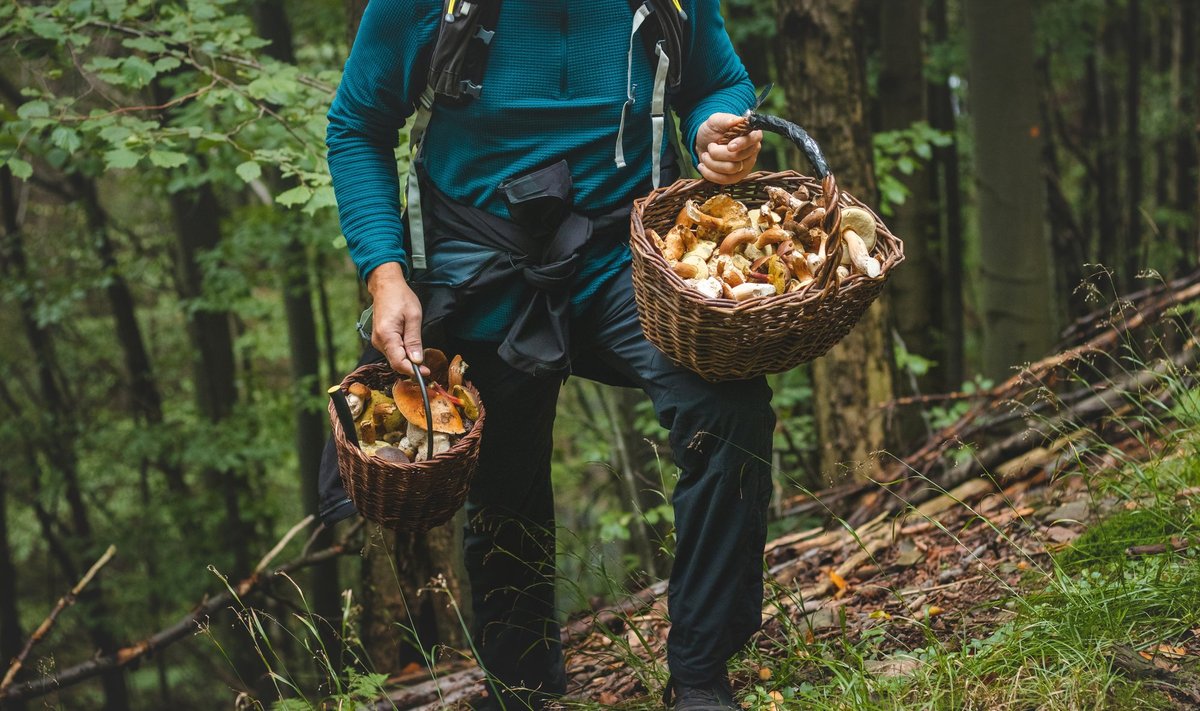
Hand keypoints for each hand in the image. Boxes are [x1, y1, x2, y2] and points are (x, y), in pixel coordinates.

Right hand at [367, 262, 428, 376]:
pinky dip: (403, 353)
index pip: (398, 363)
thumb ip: (414, 340)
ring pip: (394, 358)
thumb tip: (417, 360)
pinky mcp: (380, 338)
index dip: (413, 371)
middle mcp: (379, 341)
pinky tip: (411, 347)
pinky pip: (392, 351)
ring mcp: (377, 340)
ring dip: (407, 360)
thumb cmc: (400, 297)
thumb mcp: (414, 317)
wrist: (386, 286)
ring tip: (420, 353)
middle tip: (427, 367)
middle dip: (411, 367)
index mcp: (387, 336)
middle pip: (395, 363)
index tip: (426, 372)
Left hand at [695, 112, 762, 184]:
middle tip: (710, 147)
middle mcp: (752, 151)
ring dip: (712, 163)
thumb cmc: (713, 130)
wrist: (705, 143)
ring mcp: (745, 166)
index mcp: (751, 134)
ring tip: (705, 155)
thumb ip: (725, 119)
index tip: (729, 146)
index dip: (742, 144)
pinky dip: (710, 174)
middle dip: (718, 153)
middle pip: (738, 157)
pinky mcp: (736, 177)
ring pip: (731, 169)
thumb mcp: (716, 120)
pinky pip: (725, 180)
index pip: (753, 140)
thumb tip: (737, 120)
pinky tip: (702, 166)